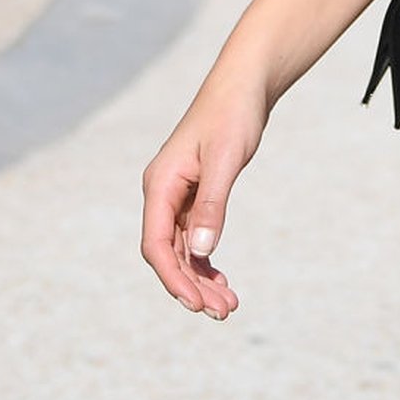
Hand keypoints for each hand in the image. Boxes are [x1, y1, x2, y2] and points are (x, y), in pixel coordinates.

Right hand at [140, 77, 267, 319]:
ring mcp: (177, 196)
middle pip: (169, 253)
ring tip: (228, 305)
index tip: (196, 304)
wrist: (244, 86)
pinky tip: (221, 280)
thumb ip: (213, 205)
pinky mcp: (195, 195)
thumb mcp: (227, 160)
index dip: (173, 278)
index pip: (156, 244)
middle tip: (222, 312)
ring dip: (200, 279)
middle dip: (191, 286)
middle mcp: (163, 193)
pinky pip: (193, 238)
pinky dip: (206, 261)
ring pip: (182, 250)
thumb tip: (203, 252)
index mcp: (160, 184)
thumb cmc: (233, 116)